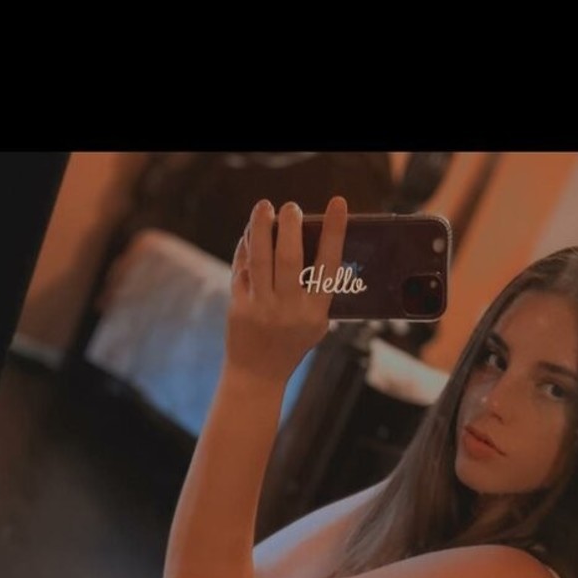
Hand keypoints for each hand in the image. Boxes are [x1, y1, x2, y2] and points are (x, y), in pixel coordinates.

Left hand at [225, 197, 347, 383]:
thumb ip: (316, 290)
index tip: (338, 203)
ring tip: (264, 206)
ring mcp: (262, 308)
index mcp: (315, 311)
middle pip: (289, 257)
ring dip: (262, 227)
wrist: (258, 374)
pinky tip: (250, 234)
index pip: (329, 264)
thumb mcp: (315, 323)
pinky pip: (242, 268)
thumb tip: (312, 242)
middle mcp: (289, 309)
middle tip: (291, 206)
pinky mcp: (239, 306)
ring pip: (260, 258)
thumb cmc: (291, 343)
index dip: (335, 231)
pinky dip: (246, 248)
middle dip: (290, 224)